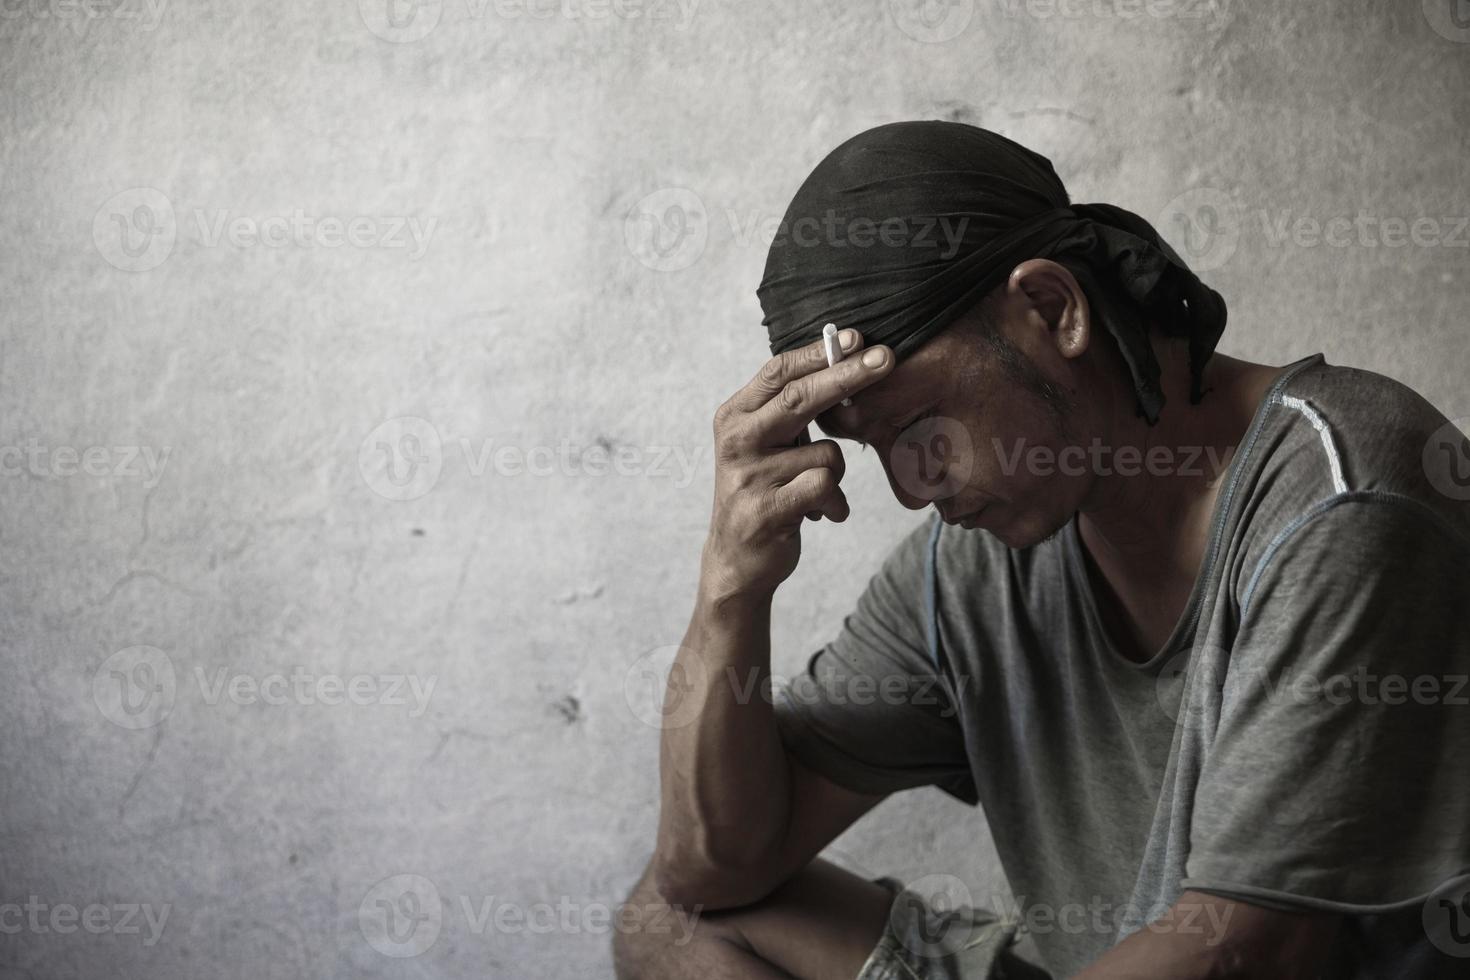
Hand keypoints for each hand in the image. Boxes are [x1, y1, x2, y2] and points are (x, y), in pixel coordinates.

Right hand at [701, 329, 892, 601]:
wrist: (736, 558)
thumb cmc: (765, 490)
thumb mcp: (767, 443)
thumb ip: (792, 409)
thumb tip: (846, 360)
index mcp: (735, 415)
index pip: (779, 371)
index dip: (820, 353)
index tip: (857, 337)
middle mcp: (736, 440)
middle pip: (801, 398)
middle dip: (849, 375)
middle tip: (888, 357)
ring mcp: (748, 476)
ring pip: (826, 453)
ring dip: (835, 475)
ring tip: (816, 493)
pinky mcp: (765, 511)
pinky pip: (824, 487)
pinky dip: (835, 502)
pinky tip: (823, 513)